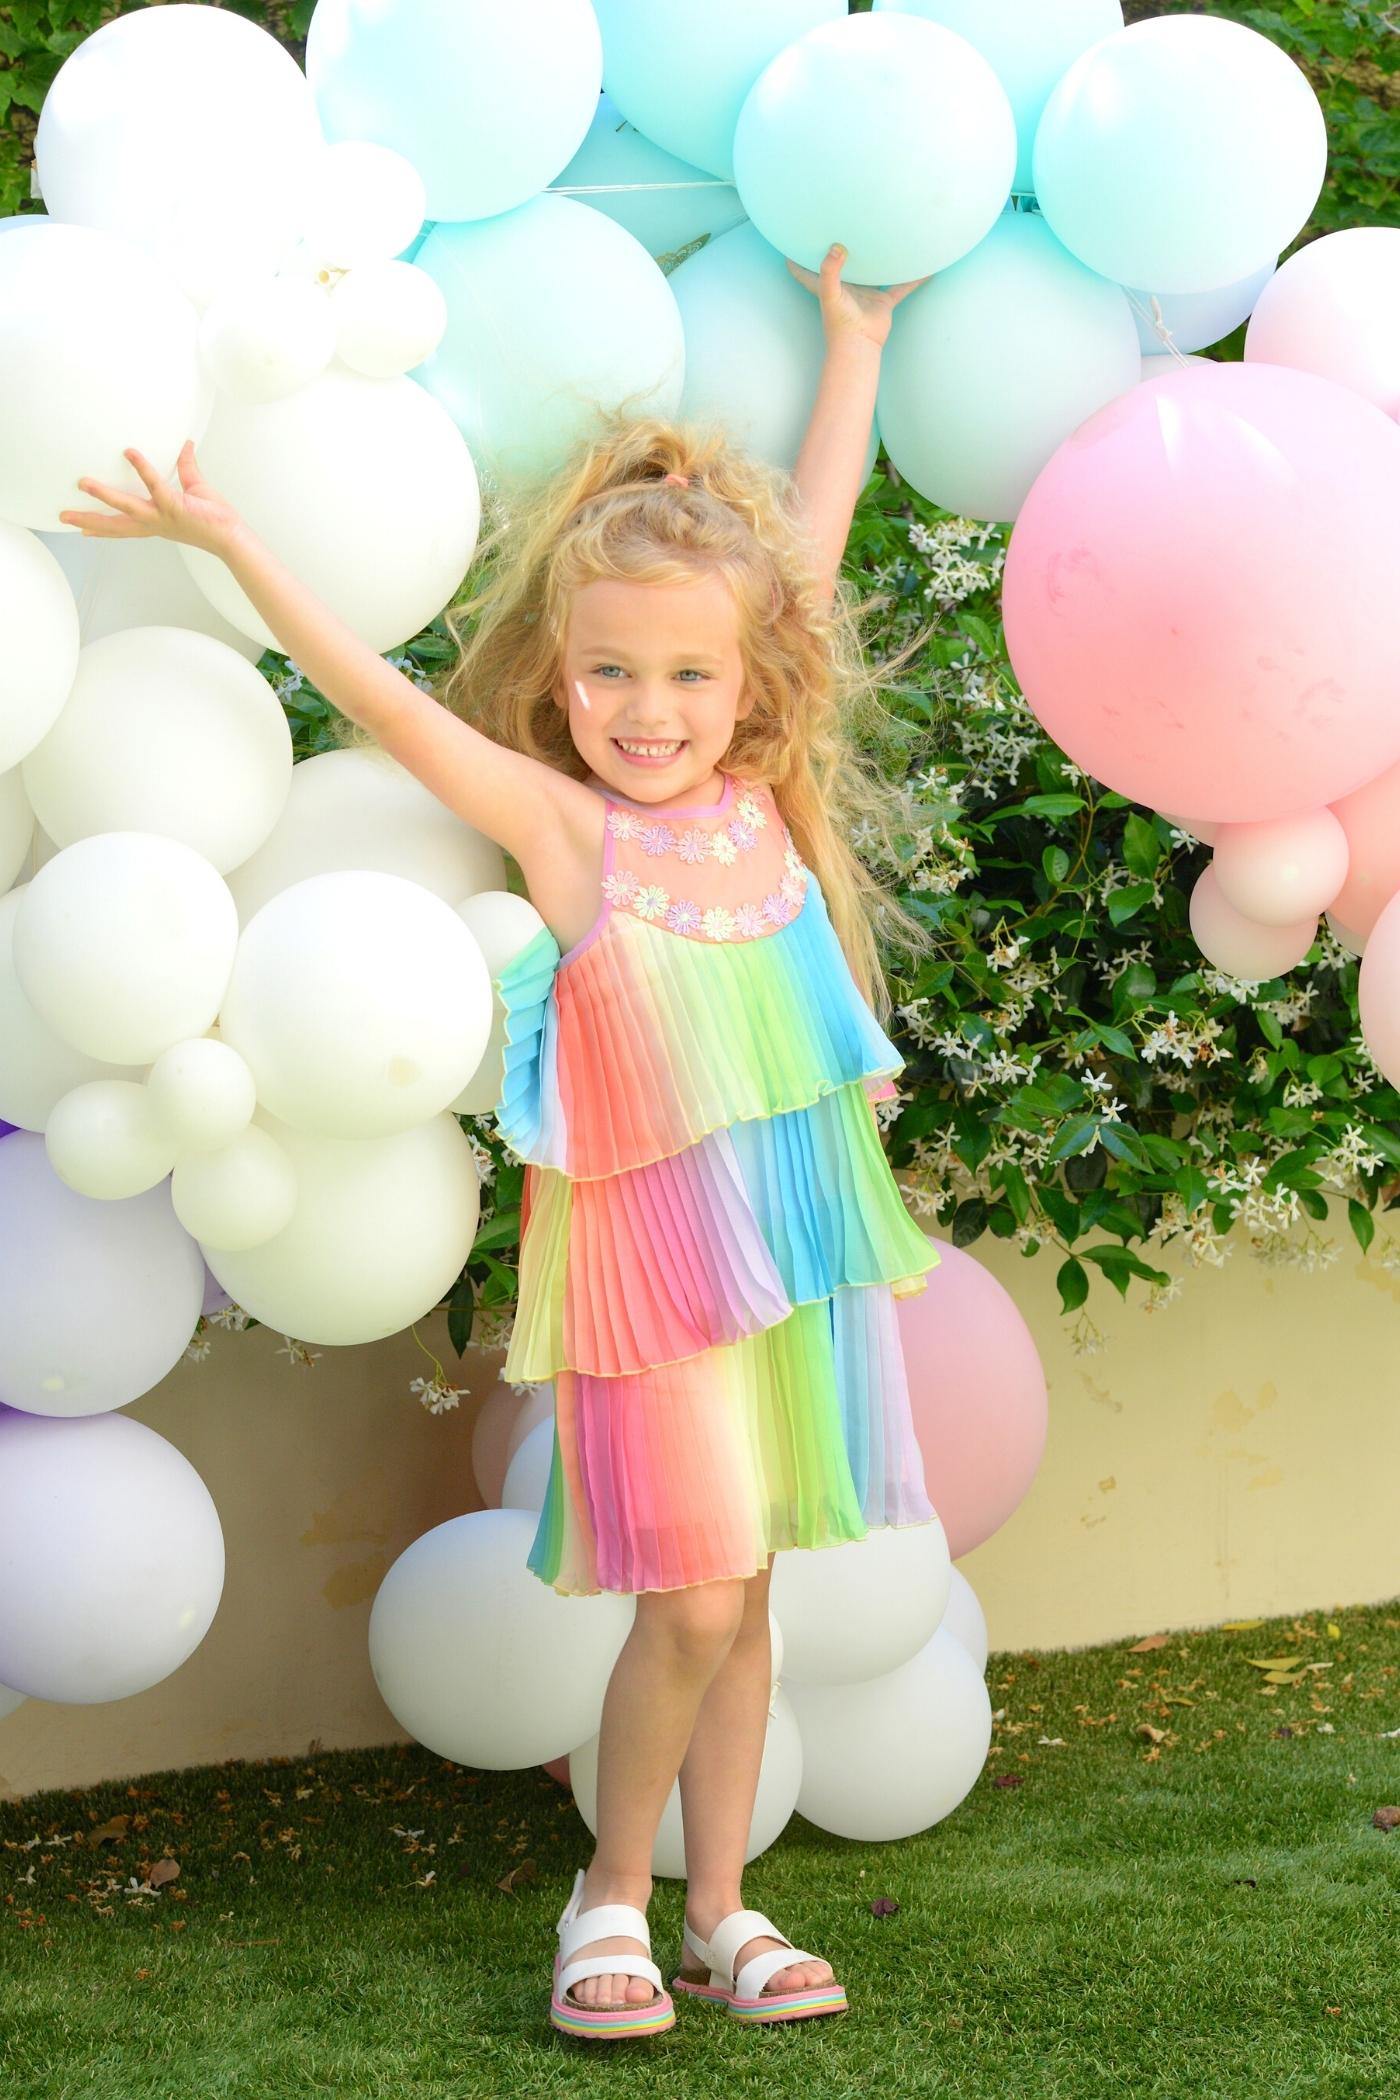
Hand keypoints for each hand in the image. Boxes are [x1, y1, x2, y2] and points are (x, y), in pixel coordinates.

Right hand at [56, 440, 244, 557]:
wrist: (232, 536)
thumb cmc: (215, 518)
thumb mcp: (195, 489)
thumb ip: (187, 467)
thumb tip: (187, 445)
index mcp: (154, 522)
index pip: (122, 527)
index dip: (101, 528)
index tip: (81, 531)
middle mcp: (153, 522)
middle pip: (114, 525)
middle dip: (88, 521)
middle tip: (63, 516)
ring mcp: (162, 516)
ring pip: (126, 506)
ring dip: (104, 496)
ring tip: (83, 483)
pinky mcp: (174, 506)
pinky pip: (155, 484)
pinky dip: (143, 468)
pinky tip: (130, 452)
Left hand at [786, 242, 930, 352]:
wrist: (860, 346)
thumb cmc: (839, 324)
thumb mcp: (830, 294)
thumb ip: (829, 270)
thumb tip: (837, 247)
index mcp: (829, 283)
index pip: (809, 267)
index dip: (799, 254)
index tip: (794, 236)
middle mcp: (847, 285)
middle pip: (845, 262)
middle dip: (844, 246)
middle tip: (845, 221)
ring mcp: (866, 293)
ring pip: (875, 270)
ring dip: (881, 258)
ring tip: (889, 235)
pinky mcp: (883, 301)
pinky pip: (901, 286)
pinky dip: (913, 278)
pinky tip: (926, 267)